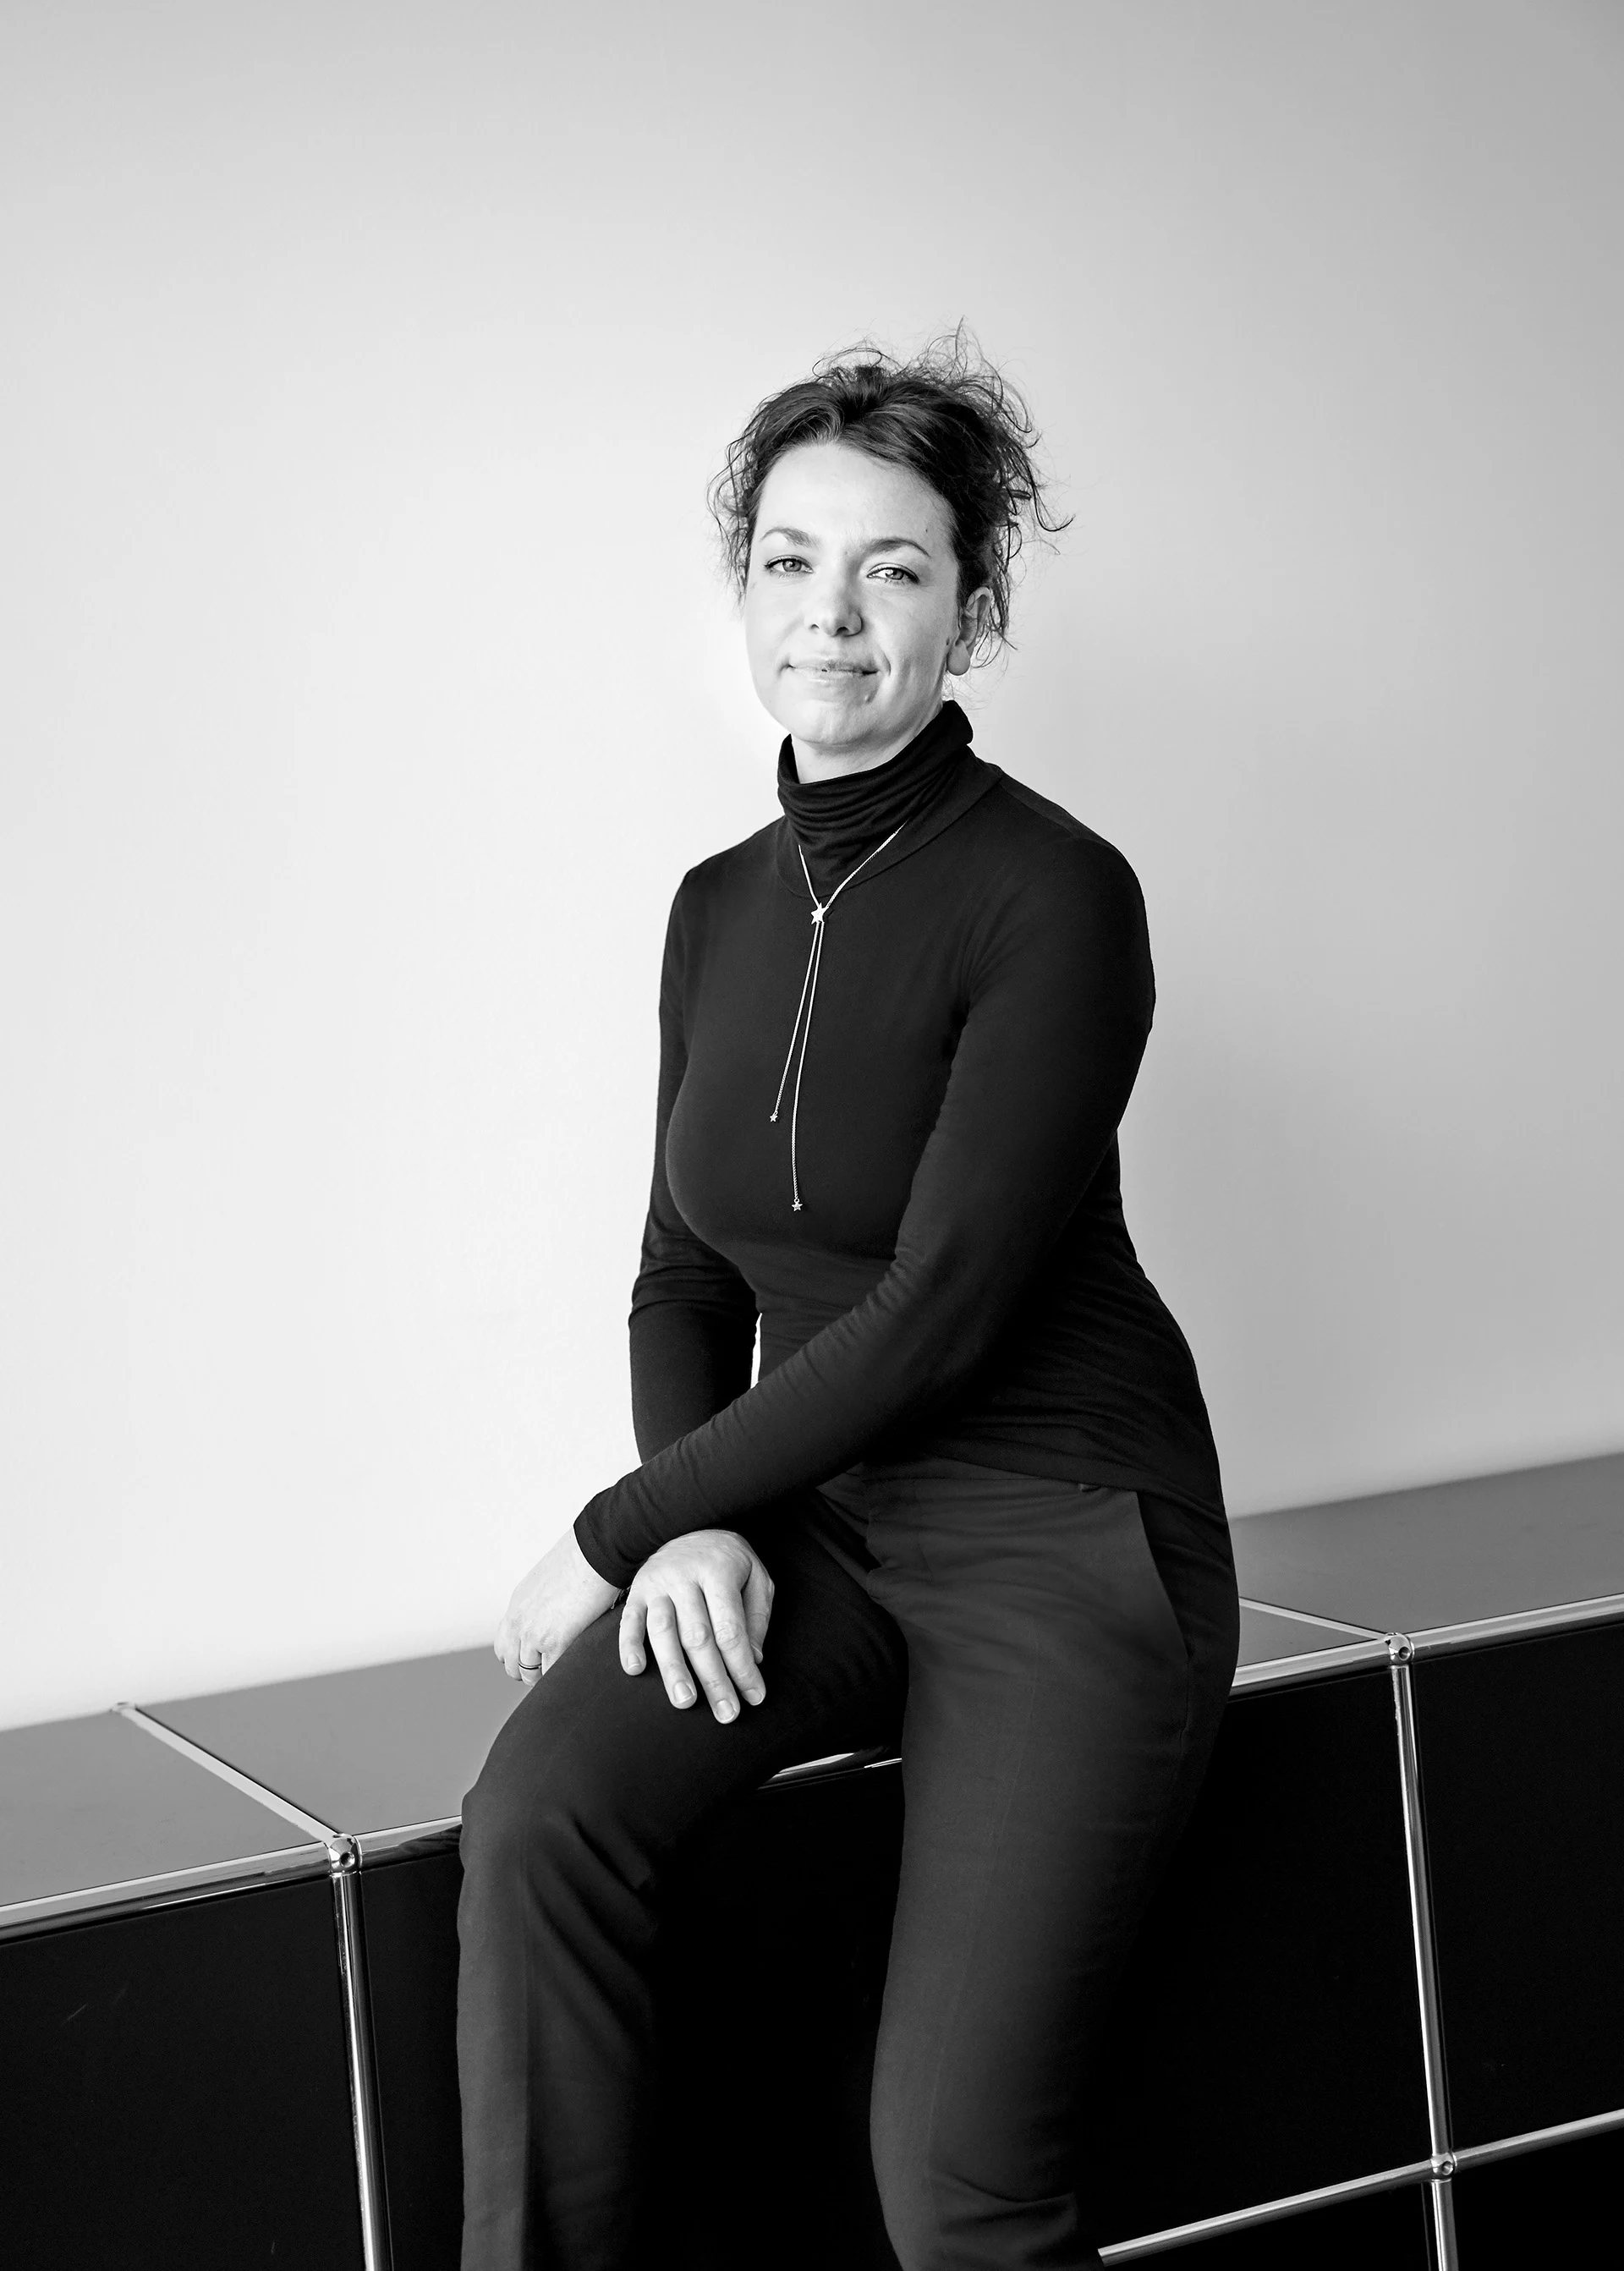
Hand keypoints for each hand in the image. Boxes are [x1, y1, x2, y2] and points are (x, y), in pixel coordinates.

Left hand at [496, 1528, 620, 1686]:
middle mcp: (518, 1621)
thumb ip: (547, 1600)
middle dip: (531, 1672)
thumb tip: (562, 1608)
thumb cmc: (586, 1557)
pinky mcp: (555, 1643)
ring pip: (529, 1676)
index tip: (538, 1658)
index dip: (521, 1656)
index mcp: (517, 1605)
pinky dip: (564, 1674)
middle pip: (511, 1665)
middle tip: (555, 1669)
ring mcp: (534, 1635)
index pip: (504, 1645)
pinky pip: (552, 1674)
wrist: (597, 1549)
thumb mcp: (552, 1579)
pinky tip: (579, 1666)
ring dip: (547, 1676)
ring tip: (568, 1670)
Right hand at [619, 1531, 774, 1723]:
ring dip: (673, 1670)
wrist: (687, 1521)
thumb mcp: (756, 1577)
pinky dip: (629, 1645)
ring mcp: (658, 1583)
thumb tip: (754, 1659)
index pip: (731, 1629)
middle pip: (698, 1636)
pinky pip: (629, 1620)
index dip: (743, 1666)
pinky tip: (635, 1670)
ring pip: (663, 1631)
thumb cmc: (729, 1559)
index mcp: (719, 1571)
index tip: (754, 1696)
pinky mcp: (637, 1590)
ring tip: (685, 1702)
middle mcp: (685, 1576)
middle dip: (713, 1678)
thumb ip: (756, 1617)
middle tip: (726, 1713)